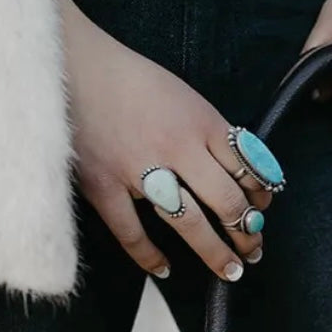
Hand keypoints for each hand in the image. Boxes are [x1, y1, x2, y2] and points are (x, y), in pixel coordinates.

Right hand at [59, 0, 271, 279]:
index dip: (262, 196)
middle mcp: (177, 146)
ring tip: (231, 271)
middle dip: (248, 233)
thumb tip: (242, 173)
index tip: (263, 211)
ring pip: (190, 224)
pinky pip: (132, 233)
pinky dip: (150, 256)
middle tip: (254, 252)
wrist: (68, 60)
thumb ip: (209, 133)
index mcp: (201, 121)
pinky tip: (165, 269)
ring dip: (216, 252)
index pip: (248, 168)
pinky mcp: (103, 185)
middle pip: (227, 202)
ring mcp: (138, 168)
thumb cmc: (129, 79)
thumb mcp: (183, 95)